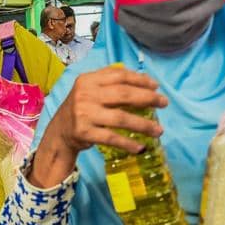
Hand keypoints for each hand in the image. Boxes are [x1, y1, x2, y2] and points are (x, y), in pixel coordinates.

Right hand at [29, 66, 166, 186]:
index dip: (140, 80)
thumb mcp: (90, 90)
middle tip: (164, 103)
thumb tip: (147, 83)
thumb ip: (112, 82)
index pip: (119, 76)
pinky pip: (112, 138)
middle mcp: (85, 95)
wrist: (60, 132)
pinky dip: (128, 144)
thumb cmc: (82, 108)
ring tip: (159, 130)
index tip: (156, 87)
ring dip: (143, 125)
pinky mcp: (85, 133)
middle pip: (124, 95)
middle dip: (148, 99)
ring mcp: (84, 114)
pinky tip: (141, 147)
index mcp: (88, 80)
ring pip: (121, 118)